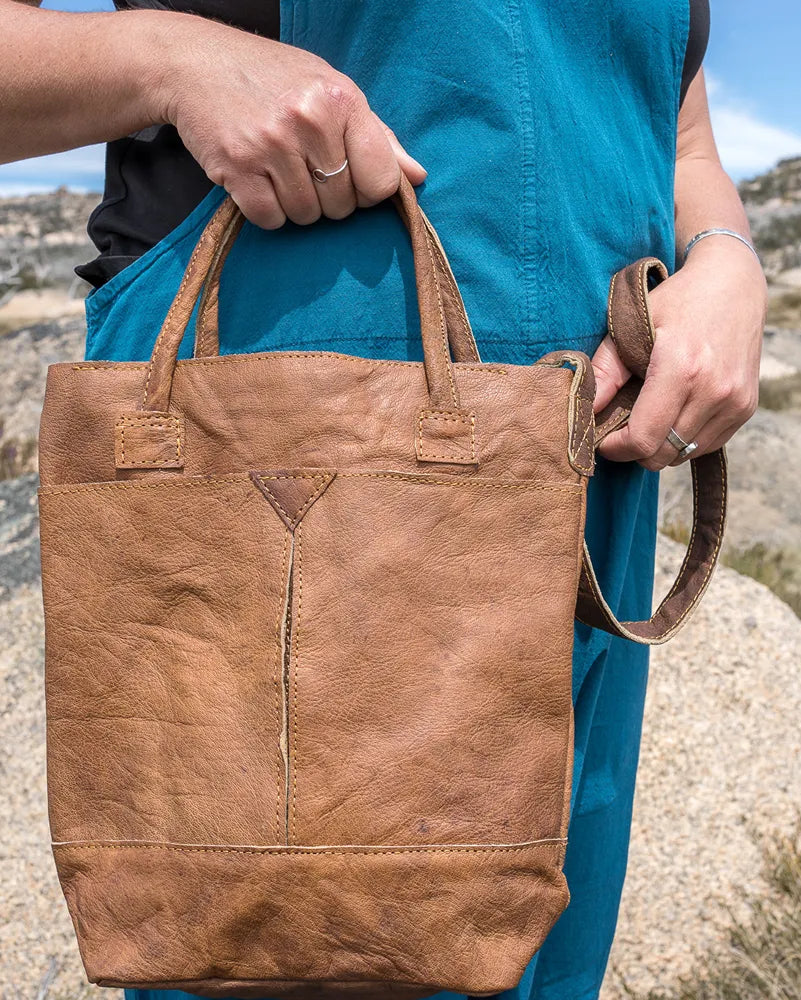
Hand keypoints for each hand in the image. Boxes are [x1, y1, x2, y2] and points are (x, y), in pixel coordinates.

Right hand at [150, 15, 426, 229]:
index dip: (367, 191)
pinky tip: (257, 179)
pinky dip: (266, 209)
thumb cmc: (273, 78)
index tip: (349, 177)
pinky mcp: (236, 168)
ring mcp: (271, 145)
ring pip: (306, 216)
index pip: (381, 182)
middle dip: (327, 197)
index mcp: (342, 100)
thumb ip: (377, 137)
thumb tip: (417, 177)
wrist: (195, 63)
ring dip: (295, 204)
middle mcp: (309, 121)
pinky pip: (270, 219)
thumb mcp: (331, 91)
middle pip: (342, 205)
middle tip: (302, 166)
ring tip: (278, 169)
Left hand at [591, 237, 766, 469]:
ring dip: (660, 446)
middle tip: (620, 430)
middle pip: (662, 454)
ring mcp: (735, 402)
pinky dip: (684, 439)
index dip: (616, 448)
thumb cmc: (676, 301)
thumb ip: (604, 372)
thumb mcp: (630, 325)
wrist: (733, 283)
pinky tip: (674, 412)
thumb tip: (583, 411)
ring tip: (648, 417)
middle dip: (635, 449)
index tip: (602, 438)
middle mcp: (715, 390)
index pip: (644, 438)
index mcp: (683, 368)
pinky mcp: (746, 408)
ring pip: (683, 455)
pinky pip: (706, 445)